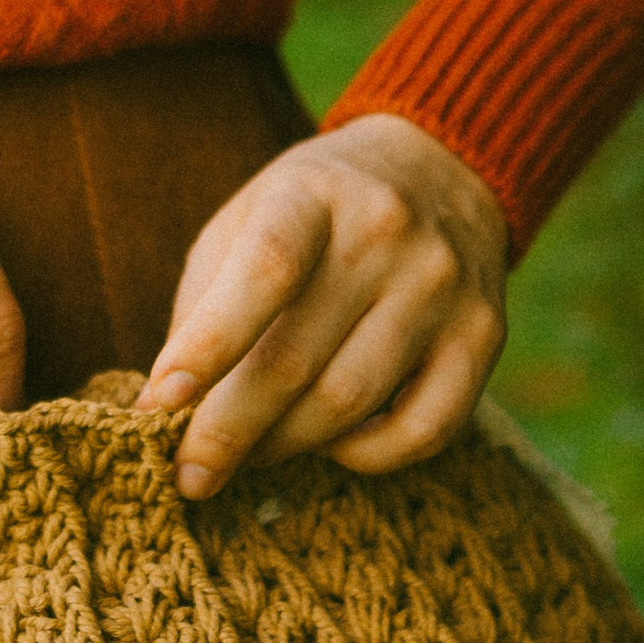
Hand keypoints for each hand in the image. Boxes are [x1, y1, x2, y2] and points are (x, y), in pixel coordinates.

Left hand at [138, 115, 508, 495]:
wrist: (439, 168)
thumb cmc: (313, 212)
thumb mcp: (247, 220)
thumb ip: (206, 303)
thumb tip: (166, 409)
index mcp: (313, 195)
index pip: (264, 272)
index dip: (209, 345)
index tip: (159, 403)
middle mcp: (387, 235)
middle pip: (297, 359)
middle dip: (227, 431)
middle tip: (189, 474)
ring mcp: (443, 287)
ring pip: (350, 405)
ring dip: (285, 447)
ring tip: (248, 455)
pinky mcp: (484, 336)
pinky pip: (423, 431)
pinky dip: (365, 457)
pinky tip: (332, 444)